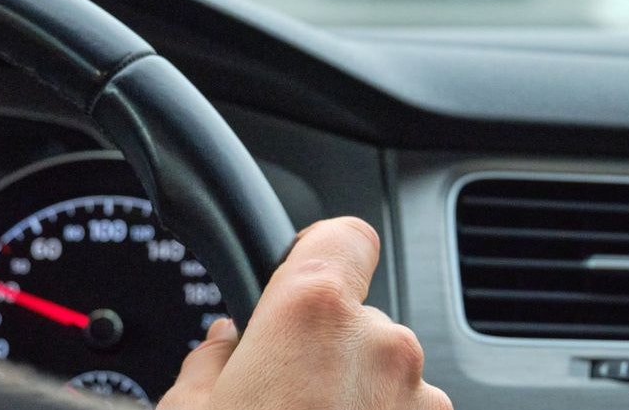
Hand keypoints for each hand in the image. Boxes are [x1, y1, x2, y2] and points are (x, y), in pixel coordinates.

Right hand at [158, 217, 451, 409]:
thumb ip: (209, 365)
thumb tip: (222, 349)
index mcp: (314, 315)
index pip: (344, 235)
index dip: (321, 251)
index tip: (299, 274)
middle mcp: (381, 347)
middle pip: (357, 319)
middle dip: (324, 351)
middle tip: (278, 400)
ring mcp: (420, 401)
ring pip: (384, 377)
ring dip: (354, 399)